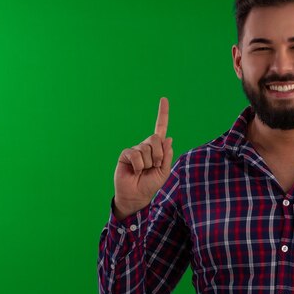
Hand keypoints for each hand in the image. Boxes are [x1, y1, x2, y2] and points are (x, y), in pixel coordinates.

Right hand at [113, 97, 173, 218]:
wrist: (138, 195)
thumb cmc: (151, 184)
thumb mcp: (164, 171)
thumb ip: (167, 155)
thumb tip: (168, 138)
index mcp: (157, 148)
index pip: (160, 128)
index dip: (162, 114)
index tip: (164, 99)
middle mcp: (146, 146)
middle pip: (155, 138)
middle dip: (159, 155)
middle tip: (155, 166)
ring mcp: (135, 149)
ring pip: (146, 149)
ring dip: (148, 163)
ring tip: (143, 171)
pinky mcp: (126, 154)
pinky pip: (135, 155)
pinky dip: (138, 165)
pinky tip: (135, 171)